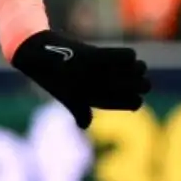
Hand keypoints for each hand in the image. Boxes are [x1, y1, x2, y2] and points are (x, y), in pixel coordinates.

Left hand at [11, 30, 152, 128]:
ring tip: (126, 64)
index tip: (129, 89)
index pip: (135, 103)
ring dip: (137, 66)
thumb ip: (80, 110)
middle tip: (131, 74)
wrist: (36, 55)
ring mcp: (98, 73)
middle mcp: (100, 88)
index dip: (136, 96)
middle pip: (144, 86)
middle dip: (142, 80)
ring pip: (140, 69)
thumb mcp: (66, 96)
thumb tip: (85, 125)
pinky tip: (119, 55)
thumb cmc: (52, 76)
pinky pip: (129, 56)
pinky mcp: (94, 56)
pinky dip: (127, 55)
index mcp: (95, 100)